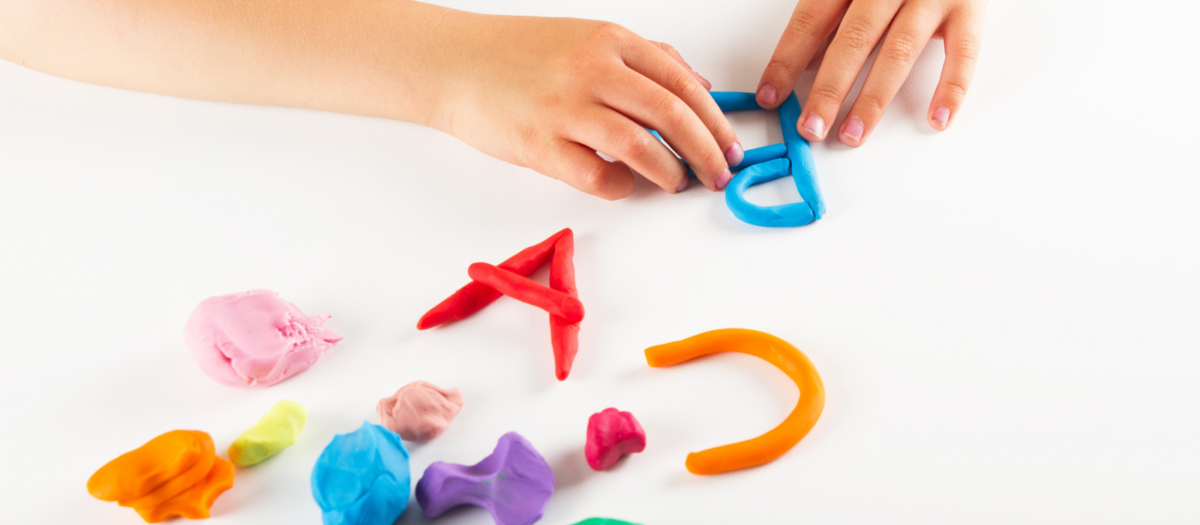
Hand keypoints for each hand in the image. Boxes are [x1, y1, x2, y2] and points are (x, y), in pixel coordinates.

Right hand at [429, 14, 742, 198]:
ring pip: (639, 145)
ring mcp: (564, 107)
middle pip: (671, 114)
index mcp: (610, 41)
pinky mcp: (538, 144)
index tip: (730, 147)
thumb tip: (697, 85)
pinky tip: (625, 185)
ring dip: (669, 172)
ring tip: (678, 183)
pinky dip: (621, 186)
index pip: (682, 83)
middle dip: (706, 151)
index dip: (716, 121)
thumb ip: (643, 58)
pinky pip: (596, 175)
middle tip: (719, 174)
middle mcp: (591, 70)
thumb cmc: (519, 56)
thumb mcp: (587, 40)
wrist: (454, 64)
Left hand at [755, 0, 986, 145]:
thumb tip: (805, 62)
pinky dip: (952, 88)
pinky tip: (937, 119)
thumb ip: (832, 12)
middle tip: (811, 127)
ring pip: (899, 50)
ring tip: (853, 133)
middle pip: (853, 39)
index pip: (812, 20)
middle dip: (829, 88)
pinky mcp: (970, 6)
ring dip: (874, 98)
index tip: (770, 95)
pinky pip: (964, 52)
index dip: (788, 59)